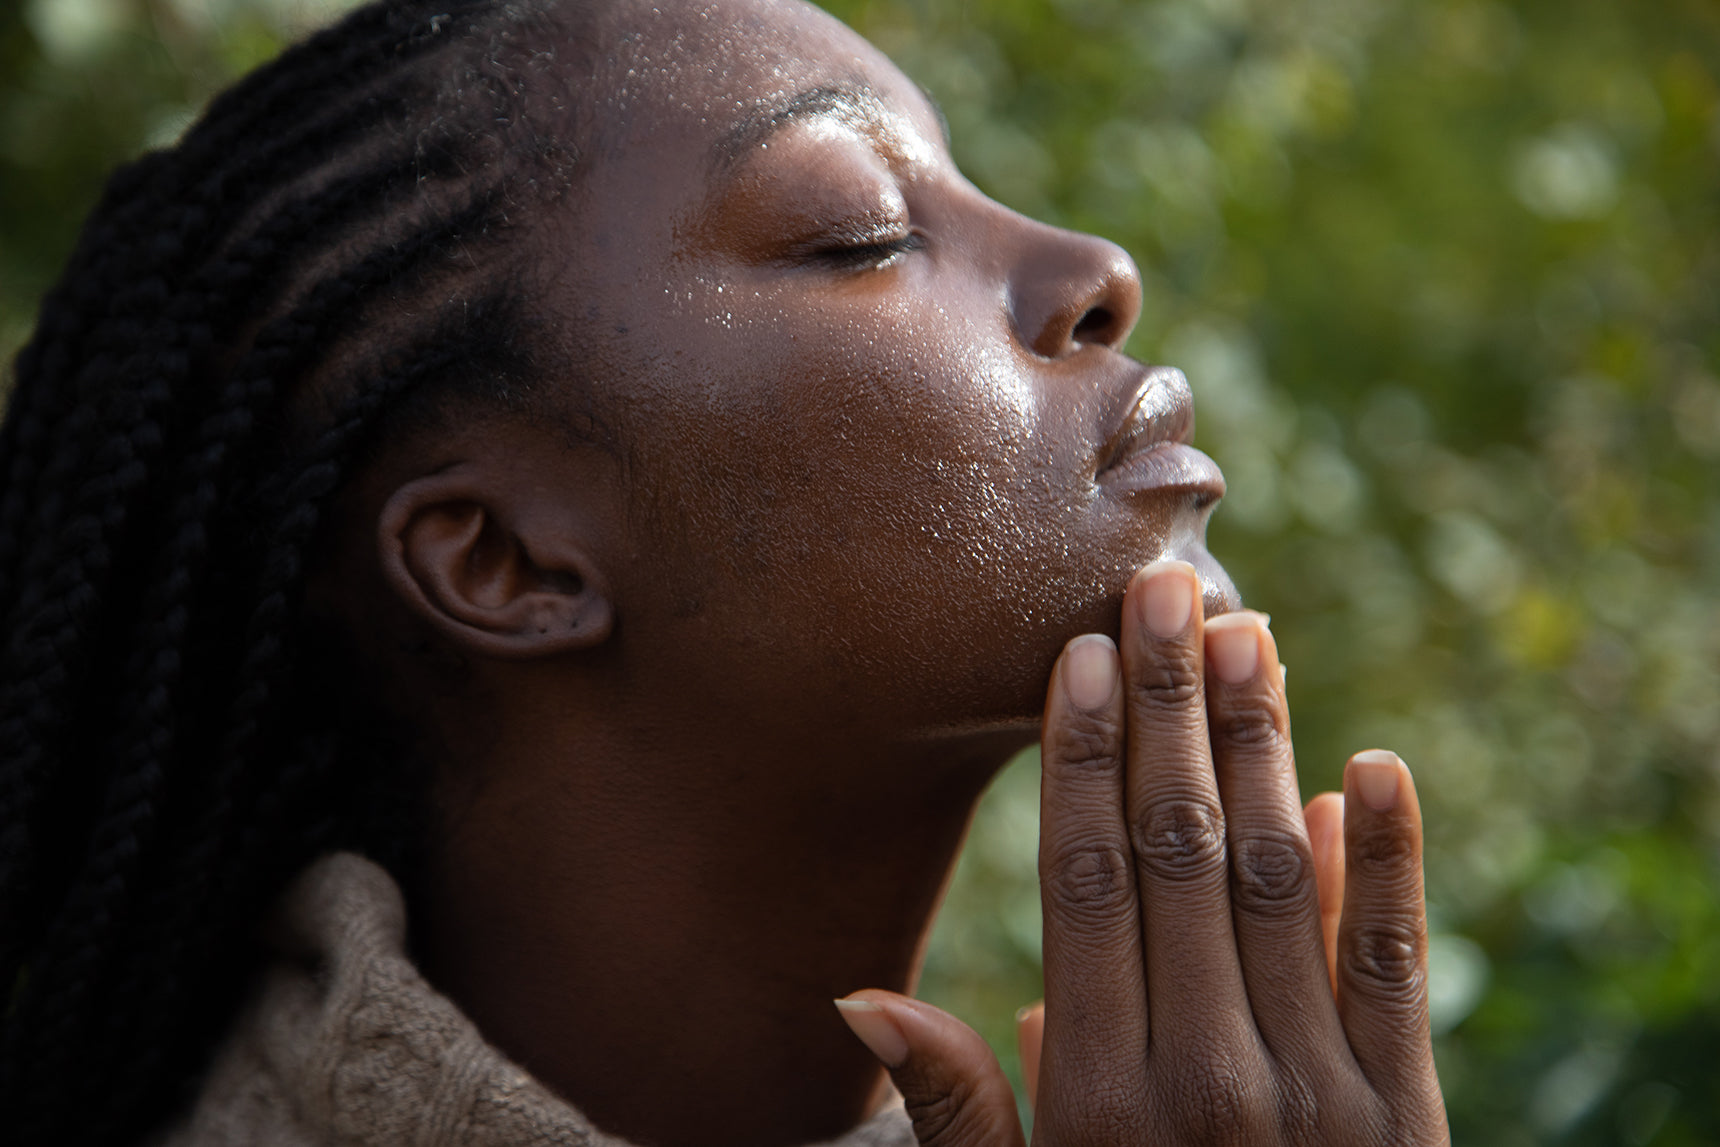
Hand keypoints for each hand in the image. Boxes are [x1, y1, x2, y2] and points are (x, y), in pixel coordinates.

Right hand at [835, 560, 1447, 1144]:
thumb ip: (952, 1108)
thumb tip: (858, 997)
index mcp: (1094, 1096)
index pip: (1086, 883)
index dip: (1082, 760)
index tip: (1078, 653)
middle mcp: (1204, 1077)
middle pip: (1178, 852)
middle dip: (1168, 709)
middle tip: (1161, 587)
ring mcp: (1315, 1093)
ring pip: (1276, 879)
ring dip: (1261, 745)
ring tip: (1245, 631)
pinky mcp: (1405, 1113)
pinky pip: (1390, 965)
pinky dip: (1385, 862)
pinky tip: (1368, 766)